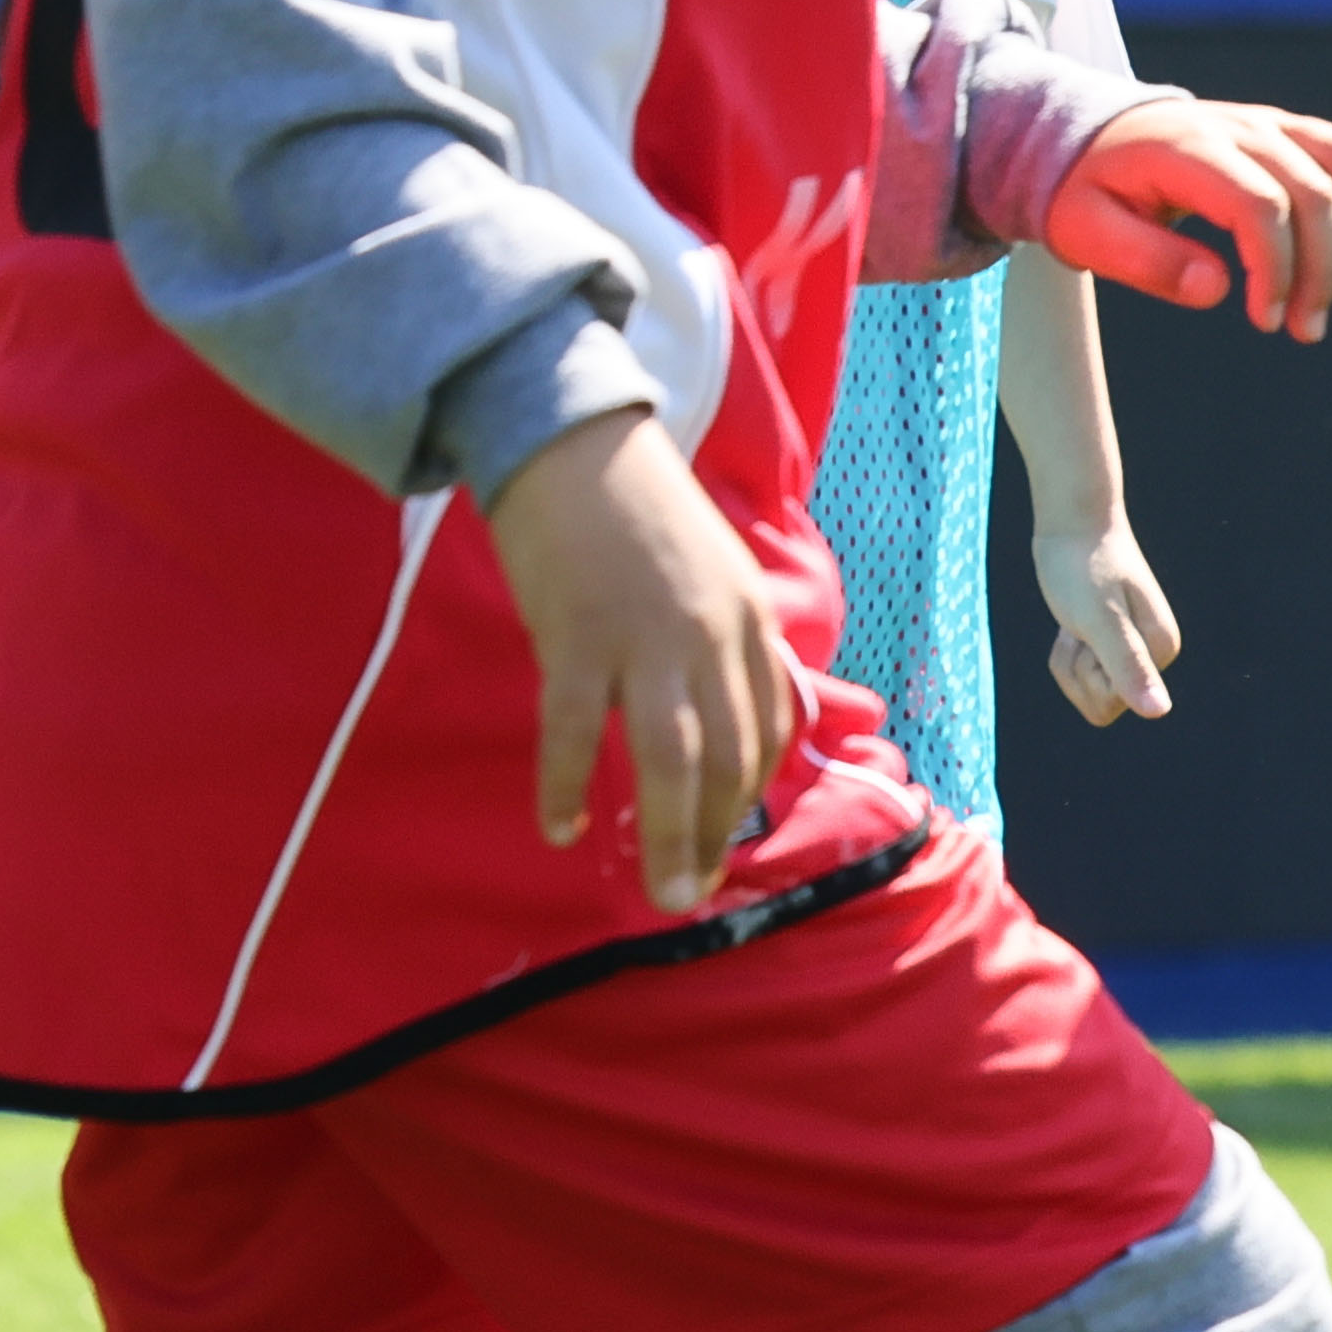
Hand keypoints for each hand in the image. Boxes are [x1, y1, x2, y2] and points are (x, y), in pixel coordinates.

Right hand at [481, 404, 797, 912]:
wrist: (571, 438)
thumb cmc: (635, 508)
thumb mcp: (711, 569)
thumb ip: (724, 636)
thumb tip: (728, 705)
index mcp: (746, 620)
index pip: (767, 726)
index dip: (749, 789)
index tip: (726, 832)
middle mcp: (710, 636)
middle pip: (728, 756)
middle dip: (715, 834)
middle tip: (695, 894)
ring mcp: (645, 637)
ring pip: (671, 756)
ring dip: (670, 833)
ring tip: (663, 891)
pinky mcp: (576, 634)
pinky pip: (571, 729)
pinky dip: (564, 784)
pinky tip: (564, 827)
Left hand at [1035, 513, 1180, 726]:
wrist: (1073, 520)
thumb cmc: (1081, 565)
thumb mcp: (1100, 621)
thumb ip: (1129, 667)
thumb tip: (1159, 711)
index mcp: (1160, 651)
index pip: (1109, 704)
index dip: (1086, 673)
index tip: (1087, 630)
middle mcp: (1155, 654)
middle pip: (1099, 701)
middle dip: (1075, 667)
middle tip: (1077, 622)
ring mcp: (1135, 648)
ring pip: (1087, 687)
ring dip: (1068, 657)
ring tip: (1074, 618)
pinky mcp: (1115, 641)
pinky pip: (1083, 672)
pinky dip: (1067, 650)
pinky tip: (1073, 621)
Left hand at [1048, 93, 1331, 340]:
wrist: (1094, 134)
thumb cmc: (1090, 192)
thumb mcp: (1087, 233)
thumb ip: (1147, 261)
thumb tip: (1217, 289)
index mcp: (1187, 148)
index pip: (1258, 204)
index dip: (1275, 268)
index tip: (1266, 320)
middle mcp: (1238, 126)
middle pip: (1310, 190)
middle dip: (1320, 268)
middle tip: (1308, 330)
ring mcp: (1268, 122)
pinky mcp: (1288, 130)